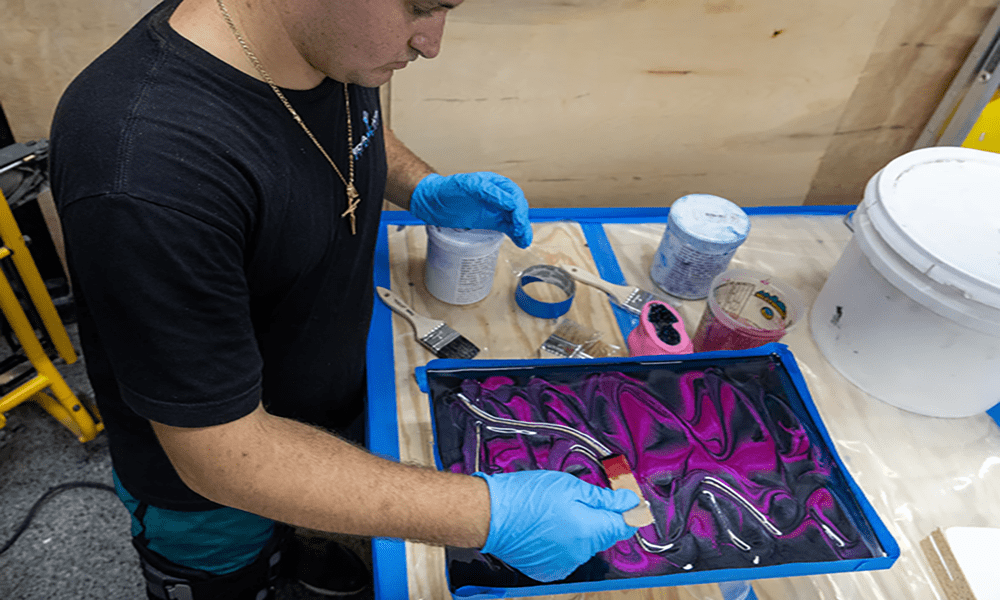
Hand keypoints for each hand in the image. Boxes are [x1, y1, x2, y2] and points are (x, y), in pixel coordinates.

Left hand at [409, 172, 532, 247]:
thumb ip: (489, 192)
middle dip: (521, 220)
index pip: (513, 195)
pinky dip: (515, 234)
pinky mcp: (490, 222)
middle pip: (517, 208)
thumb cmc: (447, 189)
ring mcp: (494, 210)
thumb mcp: (468, 186)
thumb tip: (510, 202)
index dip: (518, 208)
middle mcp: (498, 196)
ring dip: (522, 230)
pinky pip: (507, 228)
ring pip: (515, 219)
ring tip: (524, 241)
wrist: (432, 202)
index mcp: (495, 184)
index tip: (517, 221)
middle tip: (520, 232)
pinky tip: (521, 242)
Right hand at [473, 470, 638, 581]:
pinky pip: (567, 555)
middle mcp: (580, 552)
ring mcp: (564, 564)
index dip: (628, 511)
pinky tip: (548, 527)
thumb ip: (602, 497)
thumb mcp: (569, 485)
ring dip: (580, 530)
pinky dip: (563, 542)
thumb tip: (627, 500)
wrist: (491, 515)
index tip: (627, 501)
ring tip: (556, 512)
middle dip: (598, 517)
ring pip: (585, 545)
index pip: (624, 525)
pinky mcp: (549, 570)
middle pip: (604, 535)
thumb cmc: (525, 497)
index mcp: (589, 530)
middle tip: (579, 499)